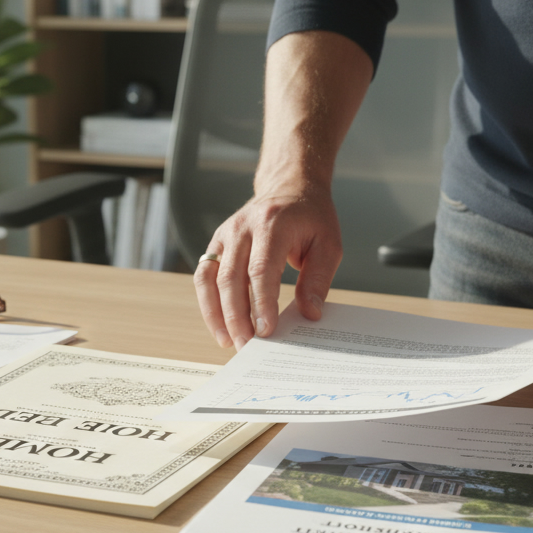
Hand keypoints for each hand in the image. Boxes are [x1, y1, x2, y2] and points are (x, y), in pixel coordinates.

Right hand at [194, 186, 342, 349]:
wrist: (289, 186)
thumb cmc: (311, 217)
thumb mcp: (328, 244)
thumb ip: (318, 279)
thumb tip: (308, 313)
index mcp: (272, 224)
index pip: (261, 269)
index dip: (262, 303)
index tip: (267, 330)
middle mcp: (243, 228)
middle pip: (231, 278)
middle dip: (237, 316)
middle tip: (248, 345)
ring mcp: (225, 235)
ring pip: (210, 279)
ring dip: (216, 314)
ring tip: (229, 342)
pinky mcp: (216, 244)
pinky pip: (204, 276)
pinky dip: (208, 304)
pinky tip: (220, 326)